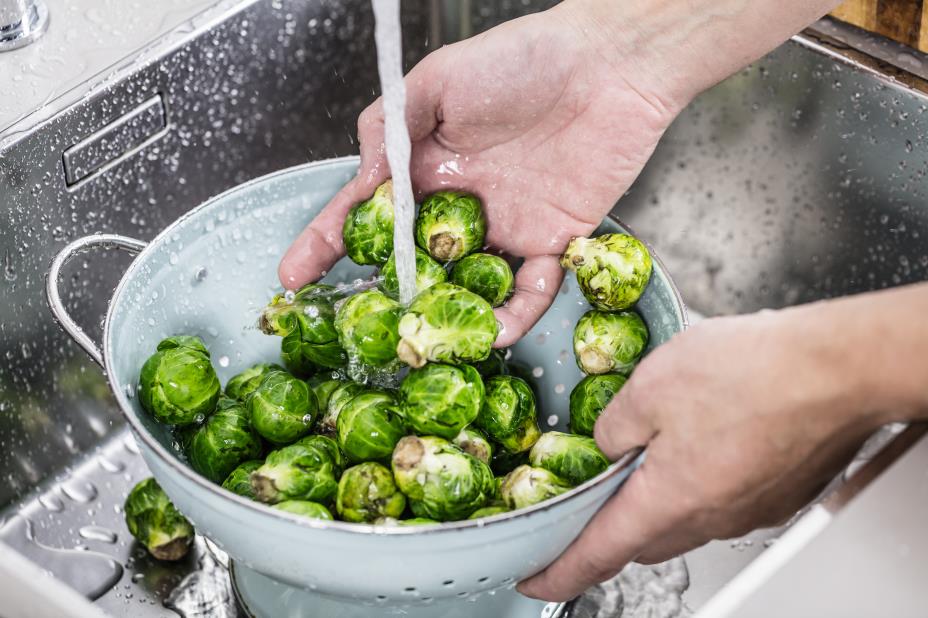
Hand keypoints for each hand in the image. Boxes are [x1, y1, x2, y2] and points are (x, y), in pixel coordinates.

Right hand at [278, 4, 682, 345]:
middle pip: (412, 261)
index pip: (365, 211)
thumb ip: (390, 129)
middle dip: (384, 296)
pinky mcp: (552, 241)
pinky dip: (515, 314)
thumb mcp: (438, 81)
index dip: (326, 243)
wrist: (609, 65)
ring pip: (467, 286)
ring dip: (447, 318)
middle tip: (362, 328)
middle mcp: (458, 203)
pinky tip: (496, 330)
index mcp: (425, 165)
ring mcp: (503, 227)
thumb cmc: (523, 59)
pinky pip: (531, 290)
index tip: (294, 278)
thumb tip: (365, 183)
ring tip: (427, 344)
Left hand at [519, 302, 891, 601]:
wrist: (836, 368)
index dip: (558, 571)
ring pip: (683, 518)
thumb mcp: (649, 387)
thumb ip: (614, 425)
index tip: (535, 580)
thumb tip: (607, 442)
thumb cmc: (752, 374)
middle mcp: (709, 518)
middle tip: (588, 500)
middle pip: (641, 539)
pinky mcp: (774, 493)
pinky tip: (698, 437)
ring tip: (646, 453)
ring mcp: (745, 510)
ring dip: (657, 497)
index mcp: (668, 501)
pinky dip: (696, 480)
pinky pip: (720, 498)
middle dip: (609, 527)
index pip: (597, 554)